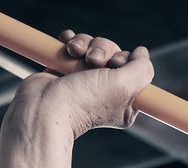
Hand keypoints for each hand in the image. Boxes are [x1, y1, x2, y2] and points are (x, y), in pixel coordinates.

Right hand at [9, 31, 153, 139]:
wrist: (44, 106)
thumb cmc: (84, 101)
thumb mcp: (126, 87)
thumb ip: (142, 69)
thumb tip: (142, 53)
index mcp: (123, 101)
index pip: (133, 68)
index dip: (125, 59)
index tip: (116, 65)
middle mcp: (105, 90)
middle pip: (112, 52)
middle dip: (103, 49)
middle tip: (94, 61)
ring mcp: (84, 79)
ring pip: (92, 46)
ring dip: (84, 44)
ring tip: (75, 54)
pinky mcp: (64, 69)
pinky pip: (73, 44)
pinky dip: (70, 40)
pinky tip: (67, 45)